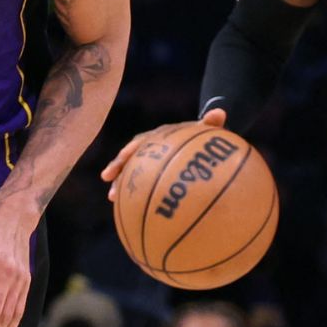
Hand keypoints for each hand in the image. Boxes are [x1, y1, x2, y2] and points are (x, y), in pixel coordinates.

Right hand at [99, 108, 226, 200]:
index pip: (141, 141)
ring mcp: (149, 162)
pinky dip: (134, 197)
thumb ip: (210, 124)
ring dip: (120, 183)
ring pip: (131, 172)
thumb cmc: (201, 139)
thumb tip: (220, 113)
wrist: (199, 146)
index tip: (123, 157)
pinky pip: (140, 185)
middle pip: (130, 156)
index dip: (130, 149)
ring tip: (112, 197)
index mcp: (159, 137)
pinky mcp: (152, 175)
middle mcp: (150, 148)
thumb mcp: (206, 132)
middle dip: (117, 166)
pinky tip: (128, 213)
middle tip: (107, 177)